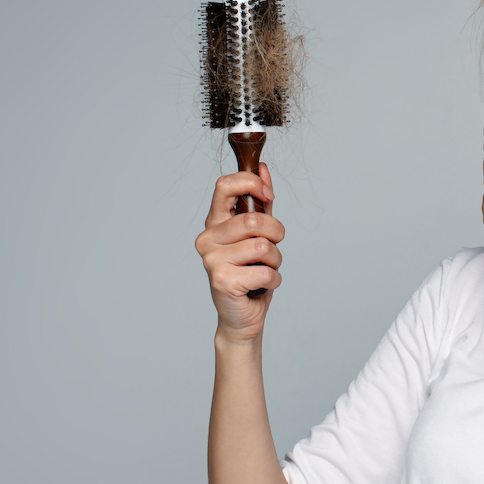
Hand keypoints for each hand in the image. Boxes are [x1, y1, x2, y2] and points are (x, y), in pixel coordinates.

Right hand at [195, 163, 284, 341]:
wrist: (242, 316)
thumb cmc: (250, 272)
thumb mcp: (258, 233)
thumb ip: (259, 202)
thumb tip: (262, 167)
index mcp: (214, 222)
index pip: (224, 186)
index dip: (251, 183)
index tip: (268, 195)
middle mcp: (207, 239)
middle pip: (253, 220)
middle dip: (276, 233)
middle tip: (275, 246)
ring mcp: (212, 260)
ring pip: (263, 246)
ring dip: (276, 260)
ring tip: (267, 268)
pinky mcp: (222, 281)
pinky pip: (265, 271)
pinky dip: (274, 279)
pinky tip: (263, 285)